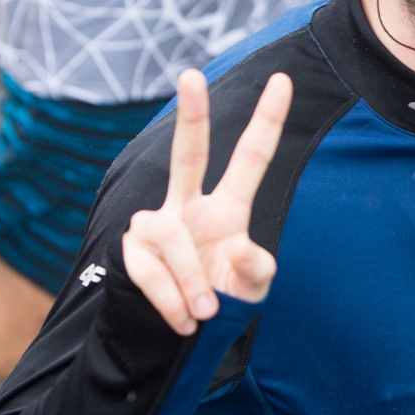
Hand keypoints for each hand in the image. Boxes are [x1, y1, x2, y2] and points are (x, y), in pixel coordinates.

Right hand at [121, 69, 293, 335]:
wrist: (178, 339)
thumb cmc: (221, 302)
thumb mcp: (251, 289)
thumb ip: (257, 271)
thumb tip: (242, 247)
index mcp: (227, 208)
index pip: (251, 158)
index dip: (267, 120)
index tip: (283, 80)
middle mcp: (189, 206)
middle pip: (188, 154)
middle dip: (191, 115)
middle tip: (191, 74)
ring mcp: (156, 225)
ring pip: (173, 237)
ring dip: (191, 282)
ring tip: (204, 313)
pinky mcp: (131, 249)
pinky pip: (151, 270)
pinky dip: (171, 301)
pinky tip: (183, 321)